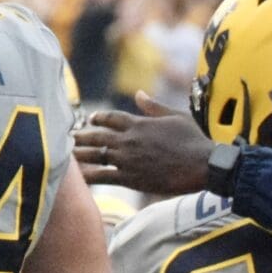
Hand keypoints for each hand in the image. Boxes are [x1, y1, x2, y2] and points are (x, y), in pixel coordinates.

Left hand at [74, 91, 215, 195]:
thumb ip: (154, 106)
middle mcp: (129, 140)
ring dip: (80, 155)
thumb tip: (139, 94)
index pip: (111, 118)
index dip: (99, 118)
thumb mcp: (176, 116)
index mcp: (139, 123)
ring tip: (68, 155)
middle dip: (82, 136)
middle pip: (98, 136)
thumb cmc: (194, 140)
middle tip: (71, 137)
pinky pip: (103, 176)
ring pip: (96, 155)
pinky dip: (89, 176)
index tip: (91, 119)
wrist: (203, 164)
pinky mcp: (131, 178)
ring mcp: (128, 159)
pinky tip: (78, 178)